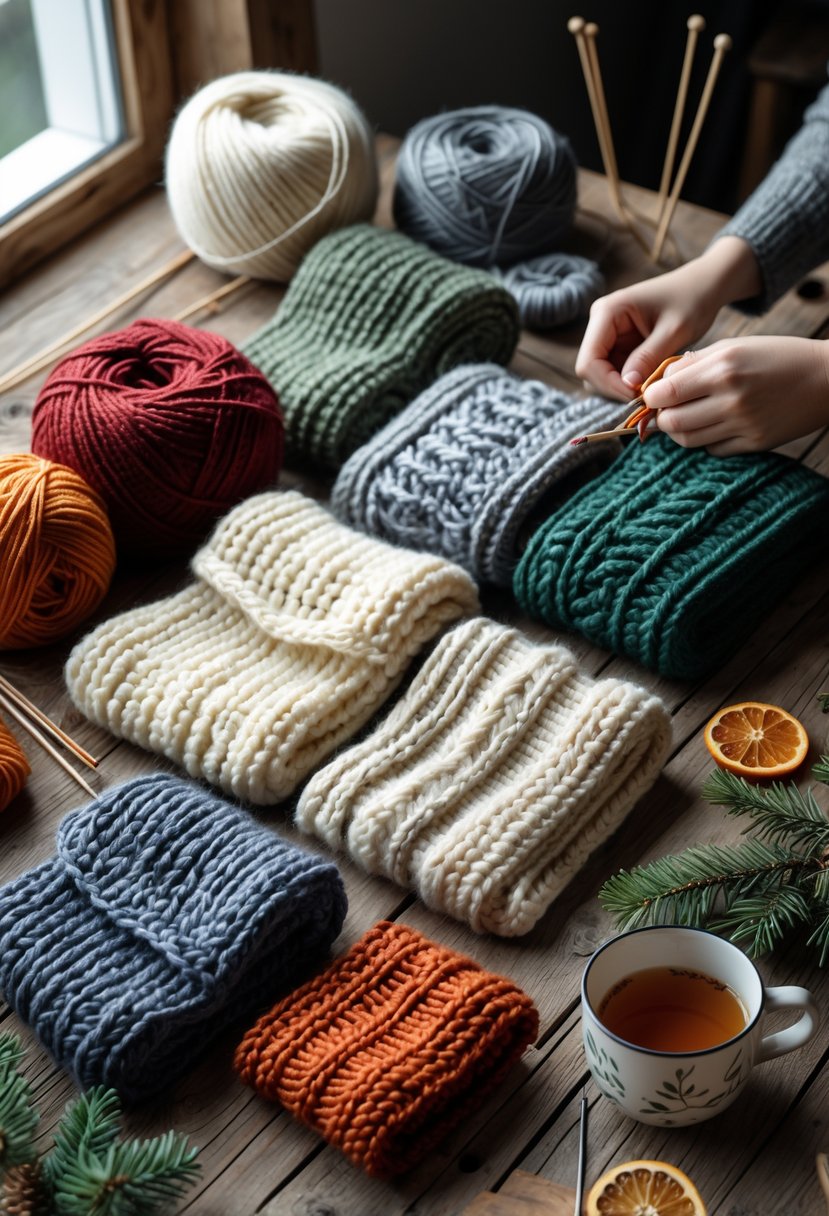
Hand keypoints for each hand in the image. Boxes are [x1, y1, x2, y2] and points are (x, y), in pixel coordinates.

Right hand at [575, 237, 762, 398]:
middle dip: (616, 388)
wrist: (703, 286)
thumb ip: (648, 357)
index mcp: (607, 313)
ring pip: (602, 376)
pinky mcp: (619, 346)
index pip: (588, 362)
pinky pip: (616, 374)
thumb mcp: (675, 330)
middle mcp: (600, 324)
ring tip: (653, 388)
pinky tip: (652, 382)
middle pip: (591, 372)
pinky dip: (631, 384)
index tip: (637, 395)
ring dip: (624, 388)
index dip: (608, 384)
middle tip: (647, 396)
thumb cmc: (692, 300)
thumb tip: (627, 386)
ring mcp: (608, 336)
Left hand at [646, 336, 828, 453]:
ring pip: (688, 440)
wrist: (826, 378)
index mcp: (723, 369)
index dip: (651, 396)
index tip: (654, 394)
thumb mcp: (735, 346)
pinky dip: (706, 441)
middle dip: (661, 417)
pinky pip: (713, 450)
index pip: (665, 392)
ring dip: (679, 431)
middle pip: (672, 422)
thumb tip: (659, 382)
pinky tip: (715, 426)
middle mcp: (731, 399)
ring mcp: (744, 425)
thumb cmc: (776, 356)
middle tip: (667, 409)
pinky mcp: (755, 443)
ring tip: (686, 417)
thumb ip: (694, 363)